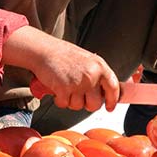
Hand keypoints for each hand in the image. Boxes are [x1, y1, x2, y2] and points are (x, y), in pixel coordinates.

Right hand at [2, 26, 119, 112]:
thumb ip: (96, 75)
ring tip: (66, 87)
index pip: (113, 87)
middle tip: (79, 96)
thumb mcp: (87, 60)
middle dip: (87, 104)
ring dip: (71, 101)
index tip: (110, 106)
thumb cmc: (62, 54)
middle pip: (95, 104)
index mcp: (99, 66)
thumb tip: (102, 92)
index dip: (112, 100)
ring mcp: (78, 83)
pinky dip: (60, 99)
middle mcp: (91, 75)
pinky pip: (64, 104)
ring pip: (79, 106)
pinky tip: (58, 88)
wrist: (43, 50)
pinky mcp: (64, 89)